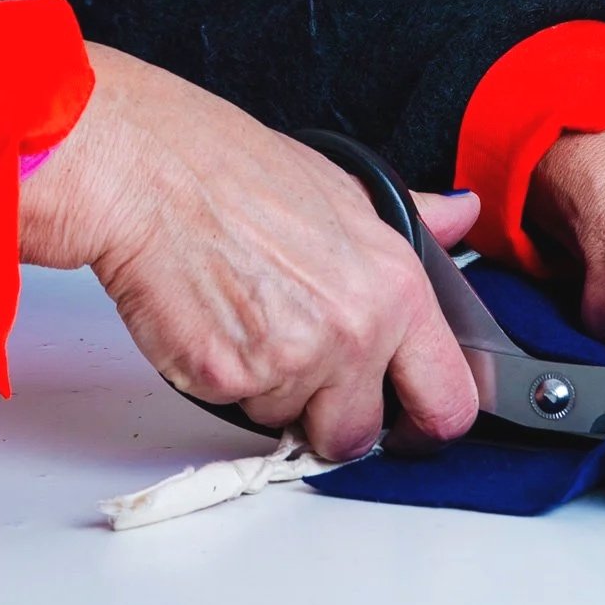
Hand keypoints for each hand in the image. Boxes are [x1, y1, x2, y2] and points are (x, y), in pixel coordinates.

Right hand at [18, 44, 480, 456]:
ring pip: (288, 422)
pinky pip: (234, 409)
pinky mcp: (229, 380)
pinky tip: (210, 318)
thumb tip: (459, 215)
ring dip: (265, 389)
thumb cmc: (229, 169)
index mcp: (395, 285)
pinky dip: (219, 377)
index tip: (401, 409)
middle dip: (329, 416)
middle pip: (358, 435)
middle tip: (297, 360)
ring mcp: (292, 361)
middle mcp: (354, 330)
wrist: (144, 170)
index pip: (449, 400)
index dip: (423, 414)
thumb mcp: (340, 185)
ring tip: (243, 313)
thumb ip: (412, 218)